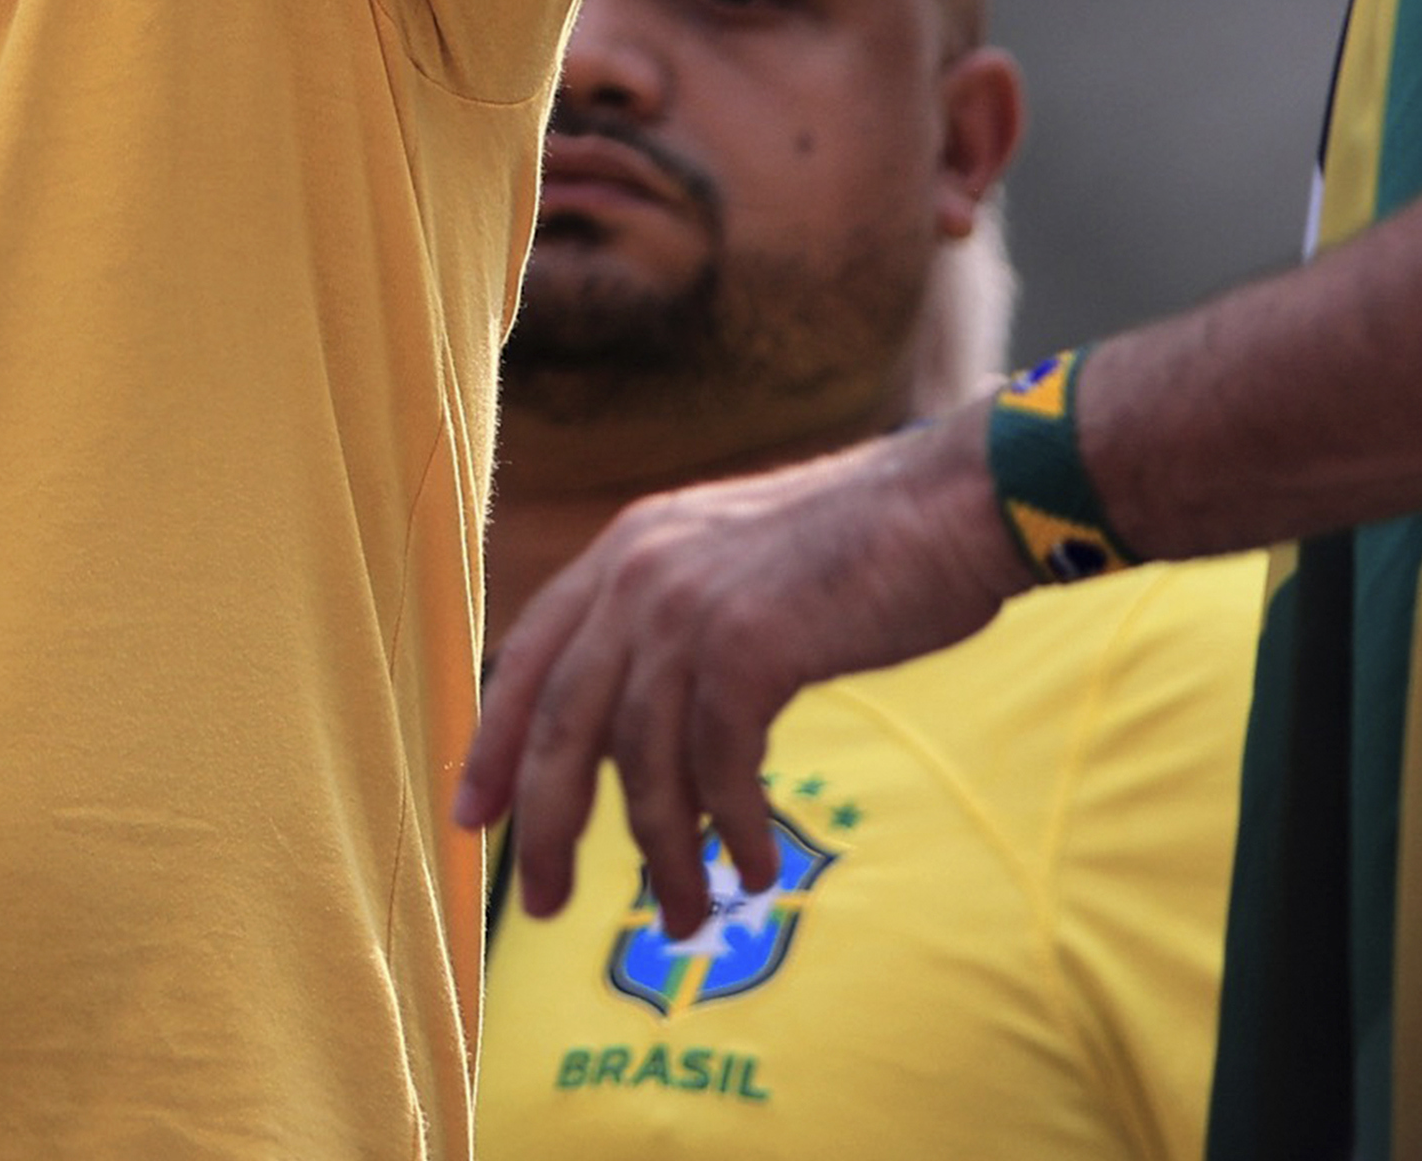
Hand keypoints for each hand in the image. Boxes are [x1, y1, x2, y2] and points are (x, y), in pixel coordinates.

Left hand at [458, 411, 1025, 931]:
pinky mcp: (749, 642)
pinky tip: (752, 869)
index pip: (527, 657)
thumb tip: (627, 737)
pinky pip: (718, 764)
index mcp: (624, 550)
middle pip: (561, 721)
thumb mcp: (729, 568)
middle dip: (547, 821)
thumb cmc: (857, 551)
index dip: (492, 742)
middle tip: (547, 903)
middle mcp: (638, 571)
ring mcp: (688, 604)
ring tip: (684, 916)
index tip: (471, 816)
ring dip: (660, 853)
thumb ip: (668, 630)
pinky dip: (730, 829)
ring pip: (642, 760)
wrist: (949, 505)